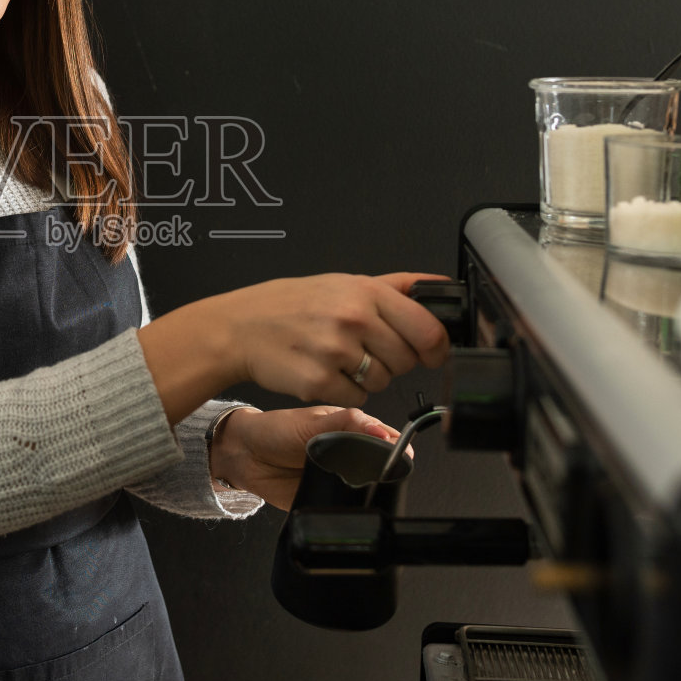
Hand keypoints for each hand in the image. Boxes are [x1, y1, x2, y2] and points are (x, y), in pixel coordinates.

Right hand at [209, 272, 450, 406]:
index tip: (432, 354)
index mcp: (365, 293)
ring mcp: (335, 352)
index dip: (436, 348)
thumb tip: (440, 286)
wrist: (241, 327)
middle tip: (364, 349)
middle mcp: (353, 319)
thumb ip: (394, 287)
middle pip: (406, 360)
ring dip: (367, 377)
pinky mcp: (319, 382)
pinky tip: (324, 371)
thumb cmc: (291, 304)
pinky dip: (344, 391)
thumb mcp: (343, 283)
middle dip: (392, 360)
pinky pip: (356, 398)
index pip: (427, 329)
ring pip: (382, 382)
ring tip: (338, 358)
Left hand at [209, 404, 406, 511]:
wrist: (245, 456)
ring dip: (370, 491)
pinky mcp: (326, 498)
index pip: (385, 437)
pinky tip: (350, 505)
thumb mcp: (312, 421)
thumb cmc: (276, 430)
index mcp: (350, 429)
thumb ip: (347, 423)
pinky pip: (344, 507)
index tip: (401, 454)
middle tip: (386, 473)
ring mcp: (339, 478)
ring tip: (368, 489)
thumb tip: (381, 431)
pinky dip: (349, 508)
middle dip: (388, 471)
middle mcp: (349, 453)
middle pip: (381, 465)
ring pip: (366, 488)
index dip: (396, 446)